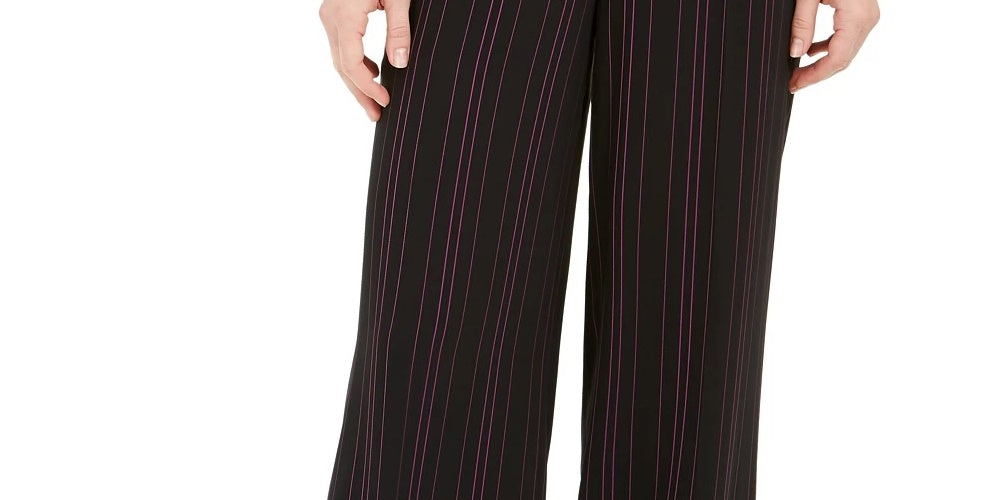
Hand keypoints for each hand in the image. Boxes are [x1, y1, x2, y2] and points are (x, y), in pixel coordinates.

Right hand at [319, 0, 411, 120]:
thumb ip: (399, 29)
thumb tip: (399, 63)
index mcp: (345, 16)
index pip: (351, 63)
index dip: (367, 87)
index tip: (384, 101)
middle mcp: (332, 18)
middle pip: (342, 66)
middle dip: (360, 93)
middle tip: (376, 115)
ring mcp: (330, 16)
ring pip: (339, 58)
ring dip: (357, 81)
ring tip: (375, 101)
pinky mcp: (335, 13)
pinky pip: (342, 46)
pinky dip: (356, 62)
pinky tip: (373, 72)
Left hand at [788, 0, 878, 92]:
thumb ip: (802, 23)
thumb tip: (796, 52)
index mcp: (856, 17)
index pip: (836, 60)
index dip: (814, 76)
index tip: (795, 84)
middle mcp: (866, 20)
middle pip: (841, 60)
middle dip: (815, 74)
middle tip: (793, 82)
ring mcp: (867, 17)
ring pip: (845, 52)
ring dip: (821, 63)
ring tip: (799, 71)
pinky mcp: (863, 13)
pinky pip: (846, 39)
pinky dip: (828, 48)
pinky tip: (810, 51)